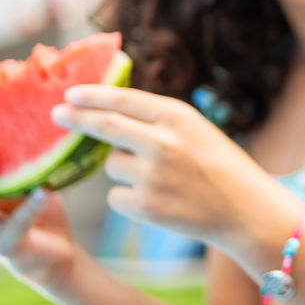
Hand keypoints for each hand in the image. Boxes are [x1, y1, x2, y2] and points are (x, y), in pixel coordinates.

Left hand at [51, 87, 288, 251]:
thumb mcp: (197, 130)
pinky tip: (160, 201)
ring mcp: (152, 174)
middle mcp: (162, 141)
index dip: (93, 95)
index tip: (71, 94)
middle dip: (76, 119)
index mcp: (177, 116)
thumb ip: (158, 121)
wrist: (247, 210)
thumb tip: (109, 114)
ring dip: (123, 170)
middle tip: (57, 115)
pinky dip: (130, 199)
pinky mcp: (145, 205)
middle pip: (104, 126)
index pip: (123, 99)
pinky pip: (117, 196)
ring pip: (111, 165)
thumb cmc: (222, 167)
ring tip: (160, 179)